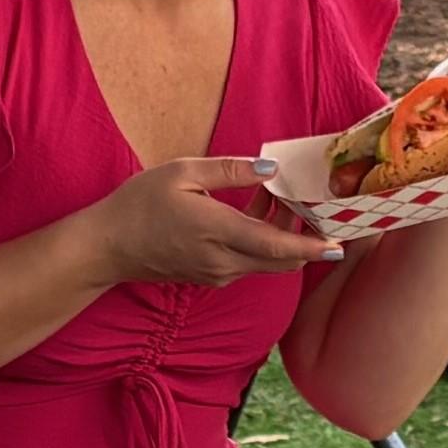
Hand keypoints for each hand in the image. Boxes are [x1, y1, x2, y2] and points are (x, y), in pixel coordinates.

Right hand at [90, 150, 338, 287]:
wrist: (107, 247)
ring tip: (271, 198)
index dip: (312, 246)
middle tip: (309, 205)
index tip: (340, 243)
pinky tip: (250, 214)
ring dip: (279, 236)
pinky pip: (248, 263)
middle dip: (304, 238)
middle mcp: (223, 261)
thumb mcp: (183, 172)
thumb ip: (231, 171)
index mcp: (218, 231)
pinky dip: (260, 243)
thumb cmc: (140, 204)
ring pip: (266, 262)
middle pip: (281, 260)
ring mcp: (217, 274)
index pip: (277, 247)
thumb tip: (270, 170)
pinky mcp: (210, 278)